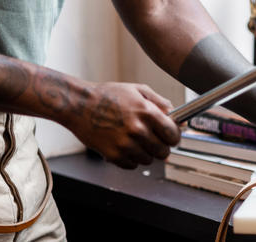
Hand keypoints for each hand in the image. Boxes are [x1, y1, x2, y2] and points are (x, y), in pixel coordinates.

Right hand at [66, 82, 180, 168]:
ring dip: (145, 153)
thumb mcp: (137, 90)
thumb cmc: (108, 95)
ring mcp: (125, 144)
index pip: (173, 134)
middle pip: (163, 151)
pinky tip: (124, 146)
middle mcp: (138, 129)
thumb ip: (160, 102)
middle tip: (153, 140)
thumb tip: (176, 115)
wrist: (80, 105)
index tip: (171, 137)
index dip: (174, 137)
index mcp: (147, 112)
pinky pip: (132, 165)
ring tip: (135, 141)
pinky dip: (131, 159)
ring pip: (148, 160)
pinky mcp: (113, 155)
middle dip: (161, 147)